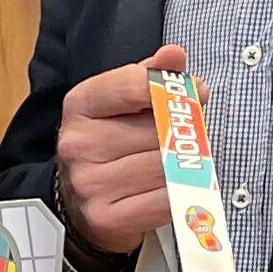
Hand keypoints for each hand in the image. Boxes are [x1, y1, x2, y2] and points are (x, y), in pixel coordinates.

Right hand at [52, 47, 176, 257]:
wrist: (82, 205)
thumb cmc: (110, 147)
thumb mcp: (121, 104)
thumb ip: (148, 77)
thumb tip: (174, 55)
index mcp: (80, 105)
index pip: (132, 84)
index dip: (171, 88)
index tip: (195, 92)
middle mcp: (77, 143)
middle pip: (156, 130)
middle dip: (181, 133)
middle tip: (188, 137)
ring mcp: (89, 183)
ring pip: (164, 166)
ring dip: (182, 165)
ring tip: (179, 164)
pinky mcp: (105, 216)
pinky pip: (164, 200)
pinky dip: (178, 194)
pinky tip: (172, 189)